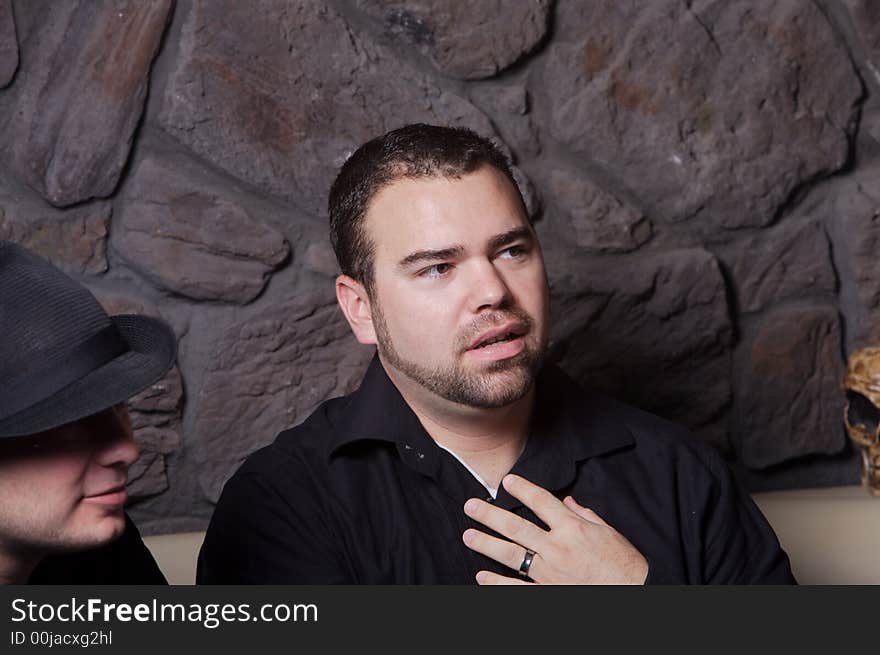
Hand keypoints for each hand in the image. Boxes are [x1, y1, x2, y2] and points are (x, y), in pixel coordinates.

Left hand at [462, 474, 647, 584]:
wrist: (634, 593)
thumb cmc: (623, 563)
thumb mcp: (608, 532)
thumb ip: (584, 515)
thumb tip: (567, 502)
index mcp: (573, 529)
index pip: (542, 502)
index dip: (523, 489)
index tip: (507, 481)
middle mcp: (558, 549)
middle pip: (517, 528)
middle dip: (490, 516)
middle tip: (470, 506)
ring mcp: (550, 574)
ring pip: (512, 556)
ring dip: (487, 545)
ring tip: (468, 535)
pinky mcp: (548, 594)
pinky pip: (517, 588)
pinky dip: (497, 583)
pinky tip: (481, 576)